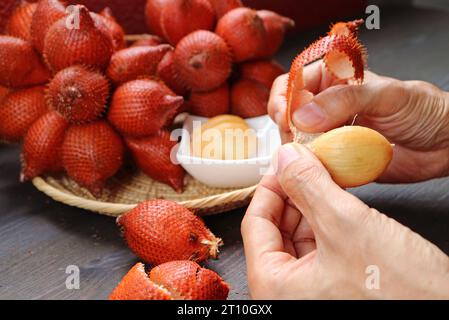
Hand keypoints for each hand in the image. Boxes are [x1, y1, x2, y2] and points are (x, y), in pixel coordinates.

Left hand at [241, 144, 448, 298]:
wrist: (446, 313)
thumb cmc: (401, 293)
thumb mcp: (347, 225)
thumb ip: (309, 186)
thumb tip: (285, 158)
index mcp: (275, 288)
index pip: (255, 224)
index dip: (270, 187)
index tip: (283, 164)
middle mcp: (287, 295)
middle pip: (274, 231)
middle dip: (292, 195)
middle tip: (305, 167)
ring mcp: (310, 294)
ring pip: (297, 239)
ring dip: (309, 207)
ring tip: (323, 181)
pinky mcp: (334, 290)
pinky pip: (318, 251)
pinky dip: (325, 225)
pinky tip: (337, 205)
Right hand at [268, 61, 448, 182]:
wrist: (444, 145)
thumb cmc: (424, 110)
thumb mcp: (387, 95)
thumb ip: (345, 99)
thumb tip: (304, 114)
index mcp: (334, 81)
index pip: (294, 82)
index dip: (285, 97)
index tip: (287, 115)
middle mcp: (327, 108)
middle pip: (288, 114)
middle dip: (288, 127)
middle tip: (301, 138)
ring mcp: (329, 135)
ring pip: (296, 142)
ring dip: (298, 151)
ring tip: (314, 155)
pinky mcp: (335, 160)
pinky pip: (312, 165)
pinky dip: (309, 170)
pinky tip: (316, 171)